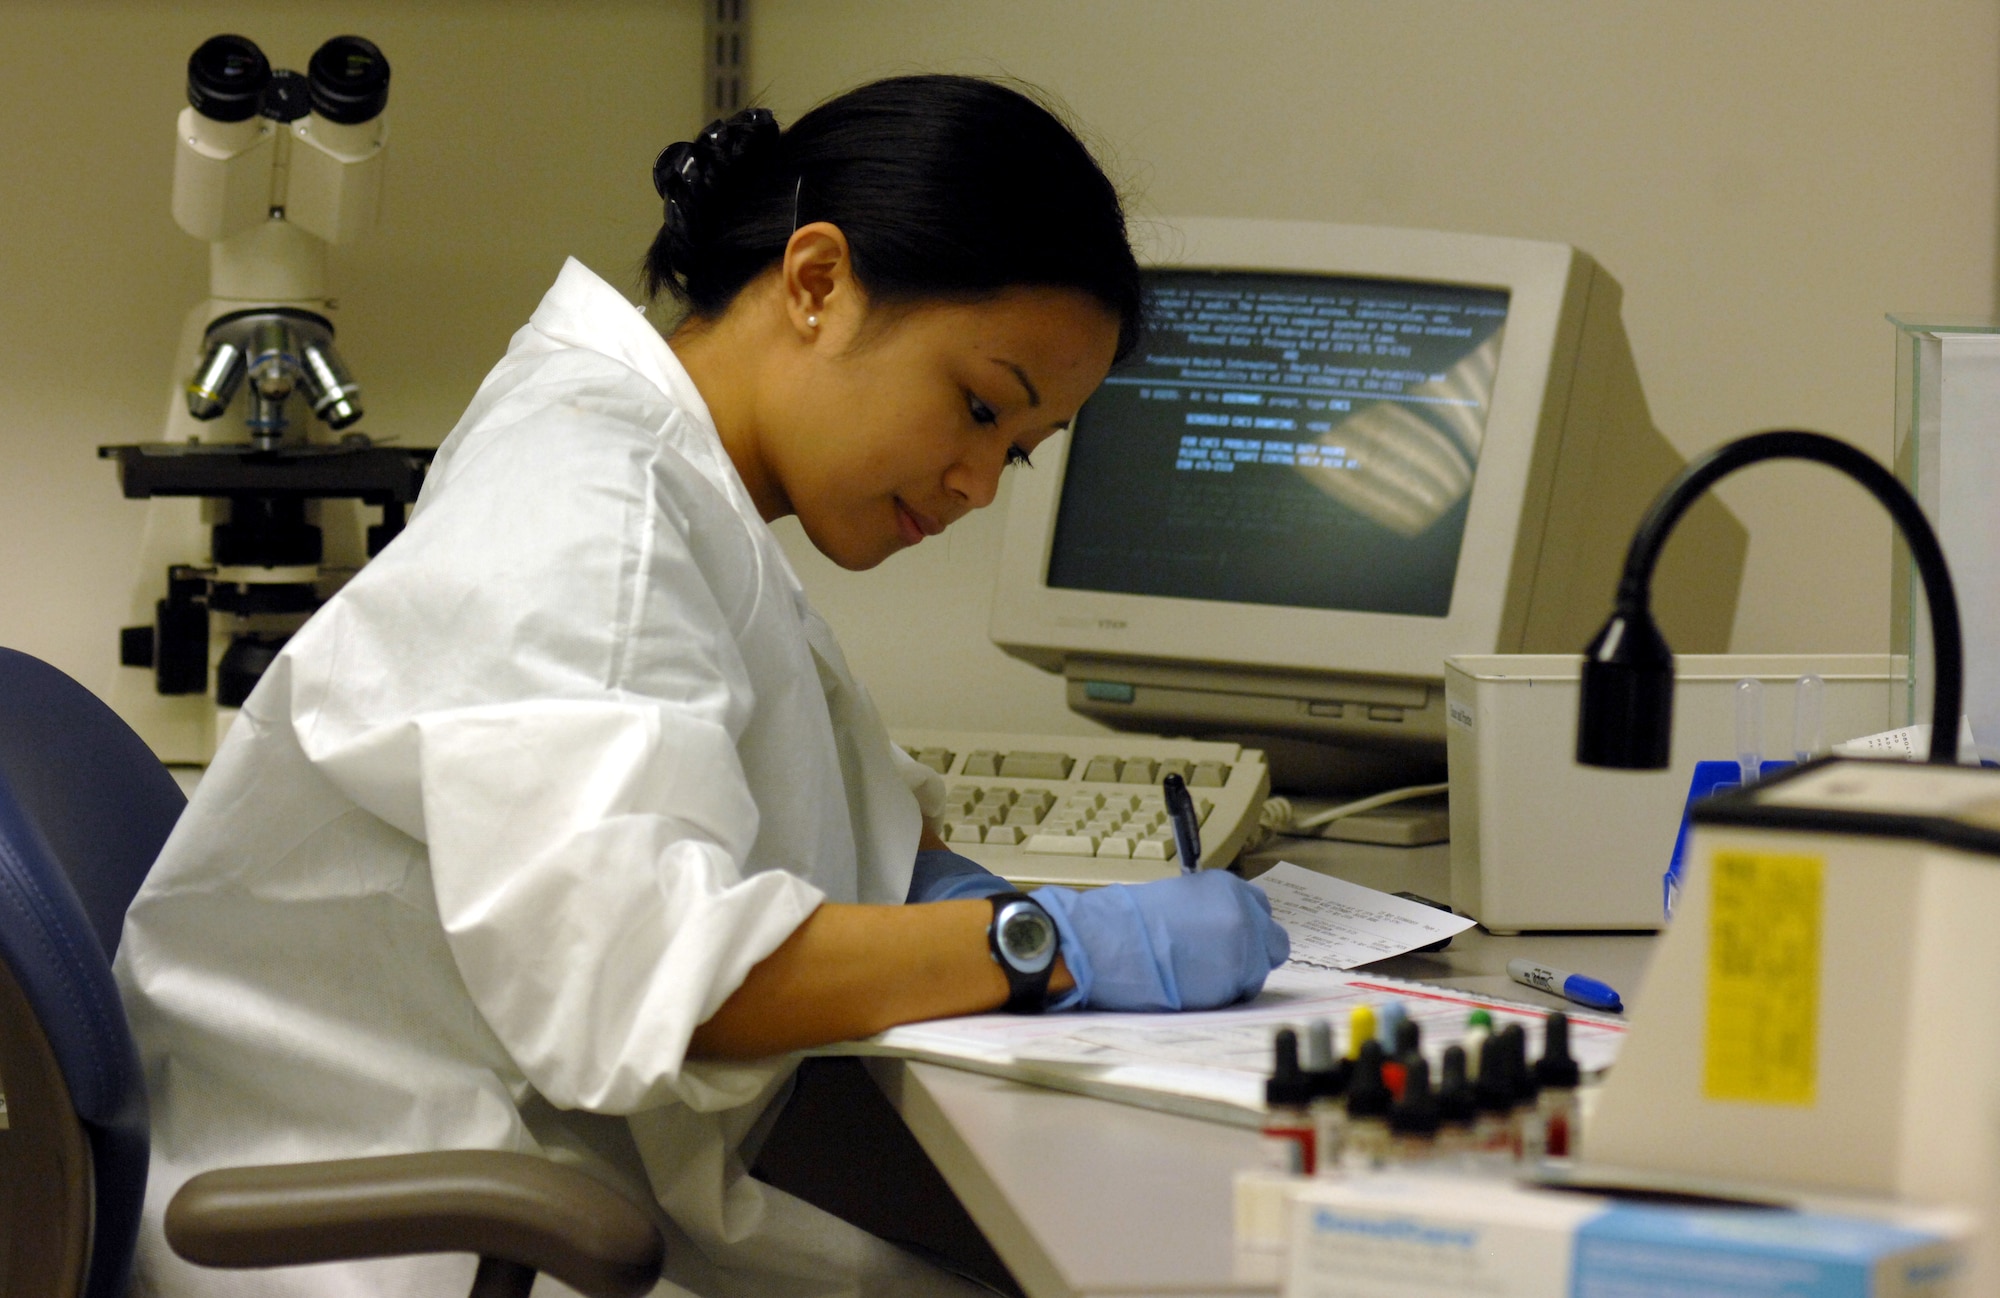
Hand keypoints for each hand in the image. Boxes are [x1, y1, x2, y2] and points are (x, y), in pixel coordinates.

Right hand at [1032, 870, 1289, 1011]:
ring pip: (1261, 970)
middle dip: (1256, 953)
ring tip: (1203, 978)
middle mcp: (1245, 912)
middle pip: (1274, 941)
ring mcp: (1247, 945)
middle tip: (1226, 964)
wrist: (1115, 944)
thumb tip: (1220, 930)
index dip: (1246, 927)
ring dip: (1240, 977)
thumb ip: (1212, 910)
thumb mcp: (1181, 899)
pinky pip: (1243, 992)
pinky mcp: (1240, 977)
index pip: (1260, 908)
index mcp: (1228, 887)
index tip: (1232, 939)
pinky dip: (1226, 994)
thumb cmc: (1134, 922)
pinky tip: (1198, 989)